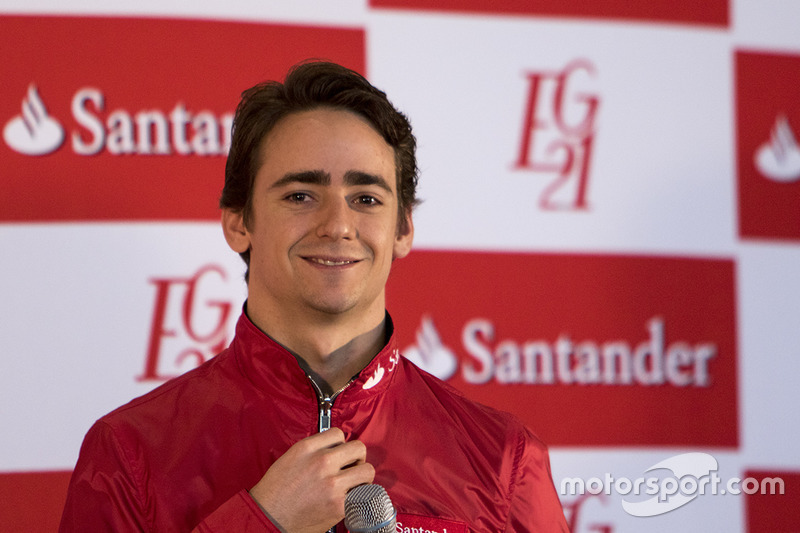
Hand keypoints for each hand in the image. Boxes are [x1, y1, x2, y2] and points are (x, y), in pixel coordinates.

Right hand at [249, 428, 374, 532]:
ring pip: (367, 470)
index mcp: (307, 448)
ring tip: (353, 482)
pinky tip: (349, 497)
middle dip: (356, 457)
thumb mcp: (291, 457)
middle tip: (351, 467)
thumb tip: (334, 448)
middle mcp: (322, 462)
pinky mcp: (339, 504)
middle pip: (358, 448)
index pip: (338, 433)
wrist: (268, 517)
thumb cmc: (275, 491)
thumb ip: (314, 449)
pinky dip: (359, 495)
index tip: (339, 453)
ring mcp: (332, 483)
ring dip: (362, 476)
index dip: (341, 444)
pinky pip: (363, 493)